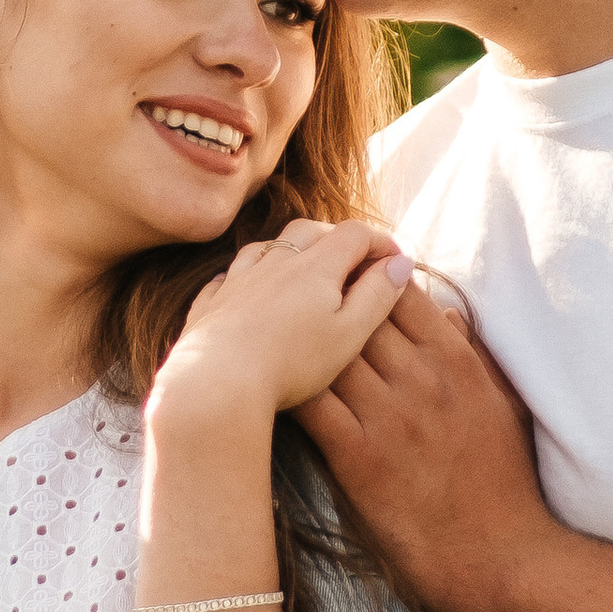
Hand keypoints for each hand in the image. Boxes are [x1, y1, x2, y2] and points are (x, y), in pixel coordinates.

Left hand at [153, 219, 410, 430]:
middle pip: (311, 230)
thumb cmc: (292, 363)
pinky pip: (230, 276)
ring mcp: (239, 279)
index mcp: (316, 266)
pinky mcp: (212, 303)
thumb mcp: (350, 333)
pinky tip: (249, 288)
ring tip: (304, 269)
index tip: (396, 260)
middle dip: (337, 238)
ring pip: (269, 246)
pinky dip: (248, 275)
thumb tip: (400, 263)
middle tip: (355, 261)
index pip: (355, 234)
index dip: (380, 241)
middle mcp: (275, 262)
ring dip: (292, 249)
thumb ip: (378, 295)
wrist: (219, 382)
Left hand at [297, 281, 556, 611]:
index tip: (344, 287)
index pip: (400, 295)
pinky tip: (266, 384)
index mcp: (456, 361)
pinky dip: (287, 388)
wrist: (498, 555)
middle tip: (294, 306)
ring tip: (272, 339)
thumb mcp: (501, 403)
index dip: (366, 284)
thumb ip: (472, 352)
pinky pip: (312, 404)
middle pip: (356, 316)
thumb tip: (446, 310)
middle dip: (325, 307)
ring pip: (327, 354)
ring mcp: (389, 416)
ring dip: (299, 345)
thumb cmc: (503, 481)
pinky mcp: (358, 455)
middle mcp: (421, 379)